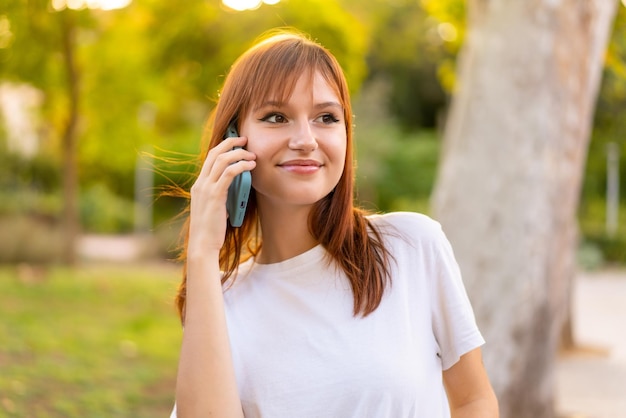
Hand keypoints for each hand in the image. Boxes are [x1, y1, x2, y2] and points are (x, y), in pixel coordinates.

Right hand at [188, 136, 255, 255]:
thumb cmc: (211, 230)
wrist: (203, 245)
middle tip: (244, 139)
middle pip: (214, 153)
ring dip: (239, 154)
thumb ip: (221, 195)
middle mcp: (200, 184)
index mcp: (199, 185)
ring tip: (253, 155)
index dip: (222, 147)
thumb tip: (236, 188)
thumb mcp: (214, 208)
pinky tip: (251, 166)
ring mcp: (206, 189)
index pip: (209, 158)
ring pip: (222, 160)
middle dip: (230, 143)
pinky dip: (241, 165)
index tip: (236, 143)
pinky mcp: (215, 195)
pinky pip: (229, 173)